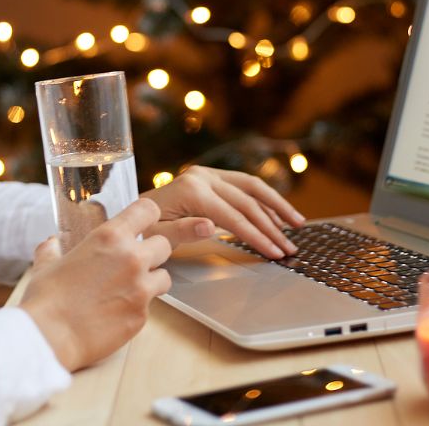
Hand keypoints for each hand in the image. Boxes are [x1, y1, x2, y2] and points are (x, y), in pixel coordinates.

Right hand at [19, 198, 171, 371]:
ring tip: (129, 290)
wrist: (50, 337)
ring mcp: (141, 288)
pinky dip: (138, 308)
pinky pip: (150, 306)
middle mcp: (131, 258)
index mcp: (109, 237)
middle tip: (134, 264)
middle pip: (164, 244)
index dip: (147, 216)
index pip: (147, 210)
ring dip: (152, 281)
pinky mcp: (142, 315)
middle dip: (152, 252)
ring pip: (164, 277)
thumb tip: (51, 244)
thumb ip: (53, 249)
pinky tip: (116, 313)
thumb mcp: (46, 264)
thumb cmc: (46, 299)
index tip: (144, 225)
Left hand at [140, 166, 304, 257]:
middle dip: (272, 226)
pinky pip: (243, 185)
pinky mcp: (210, 176)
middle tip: (290, 248)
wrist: (131, 214)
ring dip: (276, 205)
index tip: (276, 253)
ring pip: (251, 186)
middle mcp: (202, 177)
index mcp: (192, 191)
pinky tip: (277, 214)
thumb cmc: (143, 229)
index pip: (234, 217)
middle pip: (248, 201)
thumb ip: (183, 231)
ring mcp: (207, 174)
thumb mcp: (157, 236)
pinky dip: (263, 199)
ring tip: (297, 224)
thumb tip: (211, 227)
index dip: (258, 236)